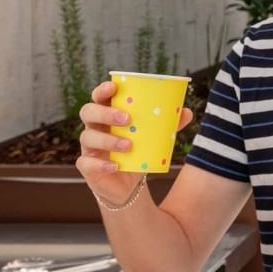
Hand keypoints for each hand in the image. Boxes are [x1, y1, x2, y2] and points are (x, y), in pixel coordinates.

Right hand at [75, 81, 193, 203]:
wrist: (129, 184)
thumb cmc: (138, 152)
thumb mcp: (153, 137)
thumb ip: (168, 124)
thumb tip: (186, 112)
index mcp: (107, 115)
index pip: (99, 97)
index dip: (102, 90)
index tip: (113, 87)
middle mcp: (94, 127)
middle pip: (88, 112)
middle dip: (105, 113)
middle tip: (127, 118)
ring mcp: (88, 147)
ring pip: (88, 137)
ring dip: (108, 140)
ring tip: (129, 145)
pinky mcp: (88, 167)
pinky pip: (86, 163)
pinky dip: (101, 164)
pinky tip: (115, 166)